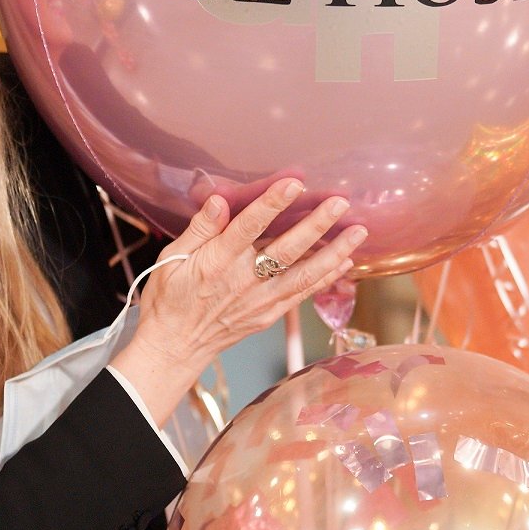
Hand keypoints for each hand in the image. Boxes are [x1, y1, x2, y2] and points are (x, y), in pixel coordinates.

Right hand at [110, 180, 365, 425]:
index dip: (272, 204)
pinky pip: (303, 294)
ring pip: (304, 273)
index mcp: (218, 261)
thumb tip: (219, 201)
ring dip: (334, 252)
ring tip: (358, 231)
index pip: (248, 227)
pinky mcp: (269, 314)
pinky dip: (326, 278)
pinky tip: (345, 262)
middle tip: (340, 202)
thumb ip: (200, 228)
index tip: (294, 183)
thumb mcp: (172, 257)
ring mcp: (260, 299)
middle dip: (316, 224)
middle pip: (286, 249)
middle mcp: (243, 279)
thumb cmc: (170, 297)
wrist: (175, 345)